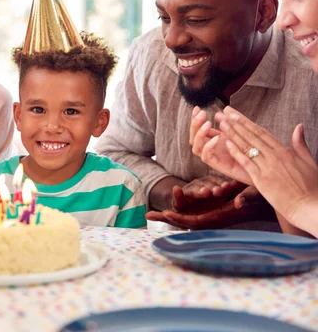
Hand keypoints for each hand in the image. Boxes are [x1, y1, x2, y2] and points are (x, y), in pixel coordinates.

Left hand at [147, 185, 269, 228]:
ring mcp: (210, 215)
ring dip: (169, 216)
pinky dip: (178, 209)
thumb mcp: (254, 195)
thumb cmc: (262, 198)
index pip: (196, 221)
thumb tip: (237, 202)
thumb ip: (247, 198)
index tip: (166, 213)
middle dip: (167, 219)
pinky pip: (191, 212)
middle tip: (148, 215)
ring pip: (185, 217)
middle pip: (185, 221)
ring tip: (150, 214)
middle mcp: (212, 218)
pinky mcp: (211, 210)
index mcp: (220, 217)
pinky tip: (164, 210)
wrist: (268, 202)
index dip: (180, 218)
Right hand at [190, 106, 252, 184]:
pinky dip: (208, 146)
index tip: (197, 108)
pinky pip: (206, 157)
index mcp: (215, 138)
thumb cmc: (253, 150)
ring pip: (196, 147)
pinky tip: (216, 138)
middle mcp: (211, 147)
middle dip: (195, 124)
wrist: (263, 167)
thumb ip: (234, 122)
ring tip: (208, 124)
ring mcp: (214, 156)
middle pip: (194, 137)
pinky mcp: (217, 165)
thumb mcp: (243, 132)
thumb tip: (224, 109)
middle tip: (202, 114)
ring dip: (199, 134)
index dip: (196, 119)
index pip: (199, 128)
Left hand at [219, 106, 317, 227]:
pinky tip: (226, 144)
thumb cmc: (310, 186)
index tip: (235, 115)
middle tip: (223, 114)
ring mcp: (267, 167)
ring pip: (247, 147)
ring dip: (233, 135)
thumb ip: (300, 144)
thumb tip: (299, 126)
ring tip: (221, 125)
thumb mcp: (309, 161)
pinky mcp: (261, 180)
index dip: (246, 122)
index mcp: (285, 151)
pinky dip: (236, 152)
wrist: (308, 206)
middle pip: (252, 136)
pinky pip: (246, 163)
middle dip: (236, 124)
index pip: (262, 133)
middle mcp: (275, 157)